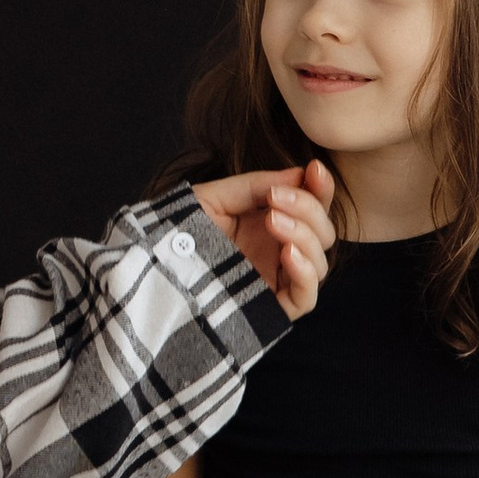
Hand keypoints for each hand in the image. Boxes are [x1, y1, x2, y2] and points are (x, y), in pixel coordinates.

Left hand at [190, 161, 335, 320]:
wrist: (154, 268)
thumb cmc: (180, 232)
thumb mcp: (215, 197)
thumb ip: (255, 186)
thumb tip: (299, 174)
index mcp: (271, 225)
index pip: (313, 207)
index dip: (321, 188)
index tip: (314, 169)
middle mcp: (279, 252)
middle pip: (324, 233)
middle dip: (308, 209)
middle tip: (275, 198)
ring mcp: (277, 280)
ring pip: (320, 262)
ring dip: (305, 235)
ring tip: (272, 220)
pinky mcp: (270, 308)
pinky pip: (306, 297)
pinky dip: (306, 273)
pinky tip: (288, 252)